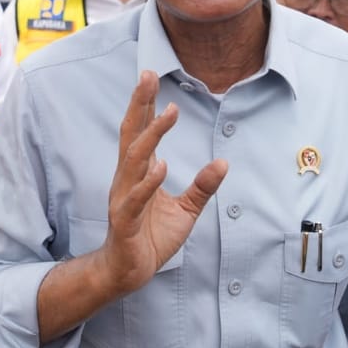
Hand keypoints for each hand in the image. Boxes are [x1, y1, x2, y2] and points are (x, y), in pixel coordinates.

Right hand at [98, 70, 227, 294]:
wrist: (129, 271)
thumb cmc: (151, 237)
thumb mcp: (185, 210)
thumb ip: (202, 187)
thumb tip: (223, 162)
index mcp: (138, 172)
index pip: (140, 131)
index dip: (145, 104)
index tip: (151, 76)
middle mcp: (127, 179)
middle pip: (131, 134)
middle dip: (139, 104)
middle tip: (148, 75)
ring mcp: (124, 198)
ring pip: (134, 160)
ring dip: (152, 136)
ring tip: (169, 114)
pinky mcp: (125, 221)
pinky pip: (135, 199)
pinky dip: (147, 182)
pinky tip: (161, 166)